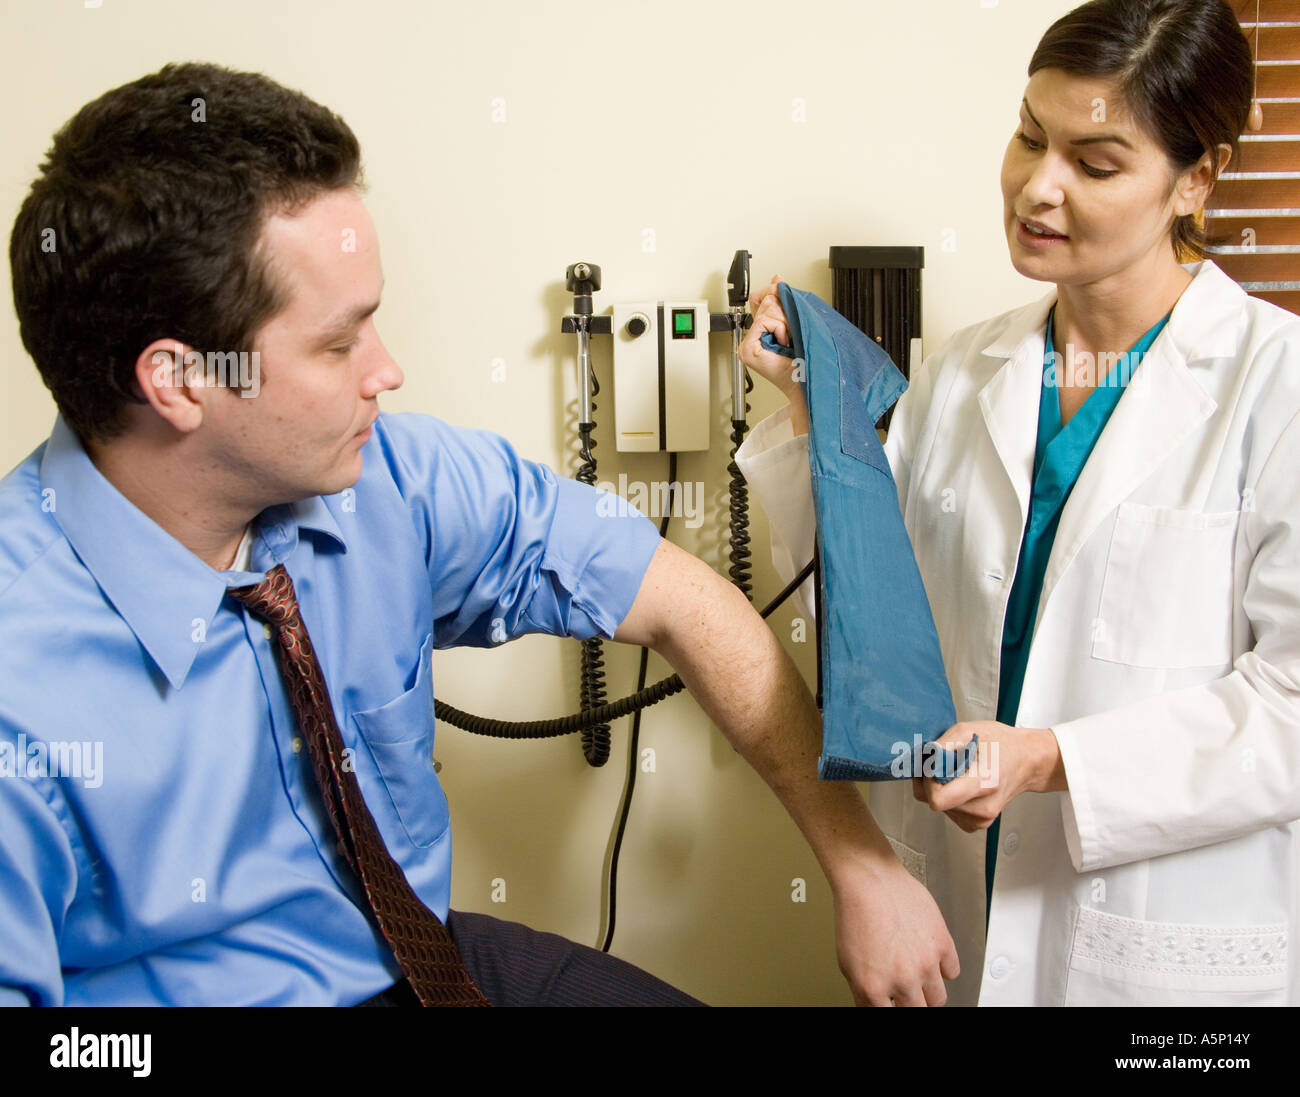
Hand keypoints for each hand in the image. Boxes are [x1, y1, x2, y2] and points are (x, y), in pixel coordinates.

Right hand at [738, 276, 807, 432]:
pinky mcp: (748, 349)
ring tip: (788, 341)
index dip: (775, 296)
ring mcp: (747, 344)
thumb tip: (776, 279)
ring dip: (785, 323)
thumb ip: (784, 301)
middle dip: (785, 313)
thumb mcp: (796, 321)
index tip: (786, 307)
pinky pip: (765, 320)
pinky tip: (783, 344)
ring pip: (767, 308)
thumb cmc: (806, 359)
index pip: (760, 298)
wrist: (808, 382)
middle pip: (766, 300)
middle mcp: (752, 337)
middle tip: (791, 334)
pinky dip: (780, 329)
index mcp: (761, 330)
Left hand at [832, 857, 959, 1005]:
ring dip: (928, 991)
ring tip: (918, 978)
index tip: (894, 1005)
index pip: (889, 1018)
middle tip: (907, 996)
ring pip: (938, 998)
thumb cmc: (855, 914)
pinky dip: (943, 968)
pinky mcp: (943, 944)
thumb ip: (865, 992)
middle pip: (918, 1012)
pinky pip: (952, 971)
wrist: (869, 880)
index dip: (890, 1009)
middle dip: (911, 1004)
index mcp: (874, 988)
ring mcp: (925, 963)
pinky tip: (930, 959)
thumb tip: (876, 1005)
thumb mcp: (847, 963)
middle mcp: (903, 979)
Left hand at [913, 720, 1066, 831]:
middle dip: (933, 781)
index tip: (933, 765)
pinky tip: (962, 783)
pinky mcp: (977, 823)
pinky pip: (948, 812)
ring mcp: (981, 819)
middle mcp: (983, 807)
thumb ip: (941, 746)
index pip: (937, 798)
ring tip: (959, 772)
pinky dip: (949, 797)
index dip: (928, 780)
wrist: (1026, 760)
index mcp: (983, 783)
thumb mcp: (968, 730)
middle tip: (946, 763)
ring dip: (942, 789)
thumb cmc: (1002, 744)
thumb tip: (921, 759)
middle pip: (935, 802)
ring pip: (940, 808)